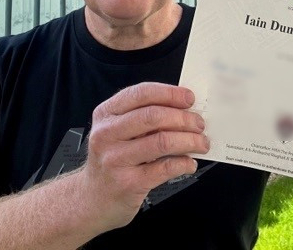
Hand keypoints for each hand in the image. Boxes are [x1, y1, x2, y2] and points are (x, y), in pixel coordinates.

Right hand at [78, 82, 208, 234]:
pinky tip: (189, 163)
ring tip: (201, 143)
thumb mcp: (117, 130)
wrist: (91, 199)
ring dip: (189, 140)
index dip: (170, 93)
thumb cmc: (111, 159)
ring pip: (162, 141)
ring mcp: (115, 160)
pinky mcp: (127, 183)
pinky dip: (184, 163)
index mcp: (106, 113)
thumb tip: (183, 108)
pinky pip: (164, 168)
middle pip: (154, 116)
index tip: (189, 98)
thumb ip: (143, 115)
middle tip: (198, 123)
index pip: (141, 93)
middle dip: (183, 118)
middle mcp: (107, 134)